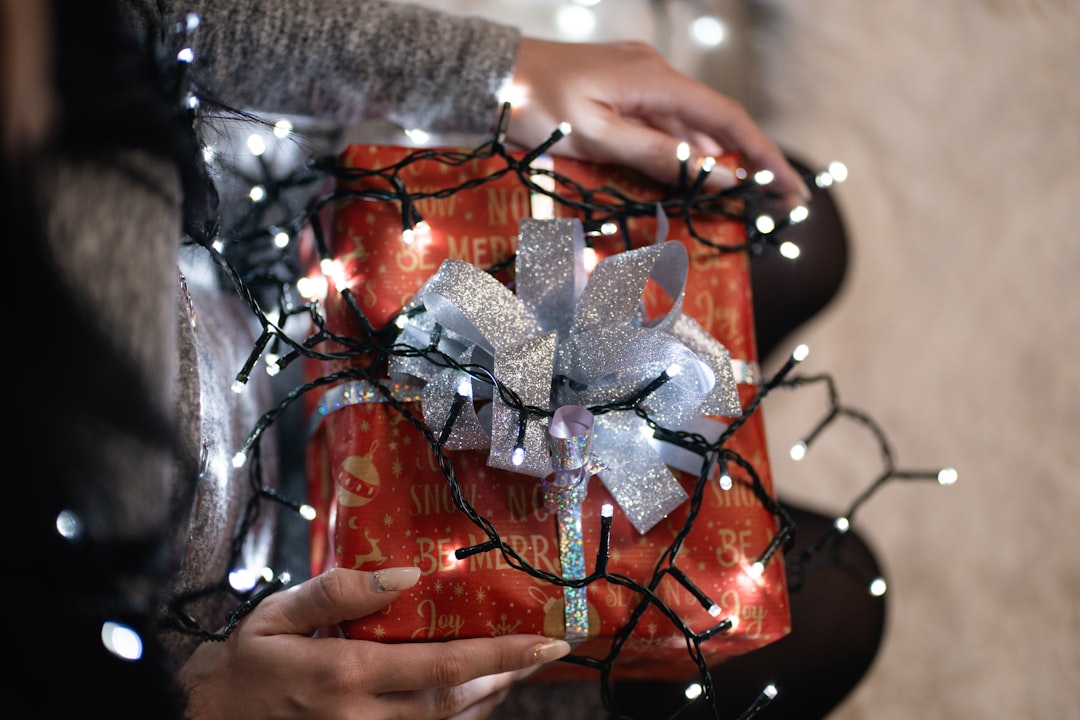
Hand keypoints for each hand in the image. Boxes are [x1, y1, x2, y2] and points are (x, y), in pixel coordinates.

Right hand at [179, 567, 570, 719]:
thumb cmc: (248, 664)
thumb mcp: (278, 614)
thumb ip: (340, 591)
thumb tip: (407, 574)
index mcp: (345, 675)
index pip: (443, 666)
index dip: (501, 654)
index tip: (546, 640)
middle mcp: (363, 718)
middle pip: (457, 702)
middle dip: (509, 675)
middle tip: (547, 648)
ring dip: (490, 698)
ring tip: (521, 665)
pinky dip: (458, 719)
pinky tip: (475, 695)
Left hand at [507, 37, 809, 204]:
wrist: (488, 75)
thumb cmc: (534, 106)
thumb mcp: (598, 137)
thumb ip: (659, 157)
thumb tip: (720, 175)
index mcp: (655, 79)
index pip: (729, 121)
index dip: (765, 157)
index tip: (791, 192)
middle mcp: (655, 72)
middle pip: (716, 122)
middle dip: (747, 163)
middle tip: (770, 207)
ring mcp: (639, 77)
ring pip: (689, 125)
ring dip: (713, 161)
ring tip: (736, 201)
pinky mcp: (621, 87)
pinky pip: (664, 121)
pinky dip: (681, 151)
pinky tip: (687, 177)